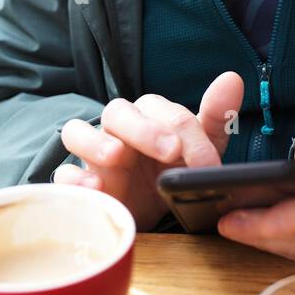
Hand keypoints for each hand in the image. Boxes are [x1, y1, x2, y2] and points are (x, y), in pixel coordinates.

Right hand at [56, 71, 243, 230]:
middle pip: (117, 111)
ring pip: (77, 132)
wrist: (151, 216)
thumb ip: (216, 116)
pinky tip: (95, 189)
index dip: (187, 134)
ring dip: (95, 142)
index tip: (207, 163)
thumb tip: (233, 78)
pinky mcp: (79, 186)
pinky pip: (62, 176)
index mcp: (148, 118)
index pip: (162, 111)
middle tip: (170, 152)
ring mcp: (93, 157)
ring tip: (116, 157)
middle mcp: (117, 131)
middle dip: (143, 129)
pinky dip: (73, 180)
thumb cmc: (171, 173)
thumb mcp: (201, 150)